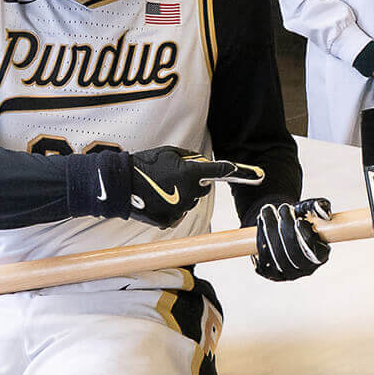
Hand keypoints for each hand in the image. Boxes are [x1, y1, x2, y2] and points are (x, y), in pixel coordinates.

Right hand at [72, 146, 251, 226]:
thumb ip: (190, 159)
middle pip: (203, 188)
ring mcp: (179, 209)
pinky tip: (156, 199)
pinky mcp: (169, 221)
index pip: (219, 171)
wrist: (118, 185)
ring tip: (160, 187)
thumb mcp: (169, 153)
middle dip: (195, 182)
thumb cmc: (143, 165)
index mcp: (190, 174)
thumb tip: (203, 164)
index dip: (236, 171)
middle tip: (174, 176)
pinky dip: (171, 207)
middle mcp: (188, 193)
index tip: (255, 173)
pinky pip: (178, 213)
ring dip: (182, 195)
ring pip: (190, 201)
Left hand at [251, 198, 333, 280]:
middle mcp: (305, 269)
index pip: (315, 254)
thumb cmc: (298, 216)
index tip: (299, 220)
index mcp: (321, 256)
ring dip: (271, 232)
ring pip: (277, 258)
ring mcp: (287, 274)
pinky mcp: (268, 273)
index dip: (306, 238)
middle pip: (294, 256)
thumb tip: (324, 214)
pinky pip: (263, 262)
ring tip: (268, 211)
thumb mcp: (309, 209)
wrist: (277, 222)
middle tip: (282, 209)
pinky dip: (260, 242)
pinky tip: (261, 224)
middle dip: (286, 231)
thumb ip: (319, 207)